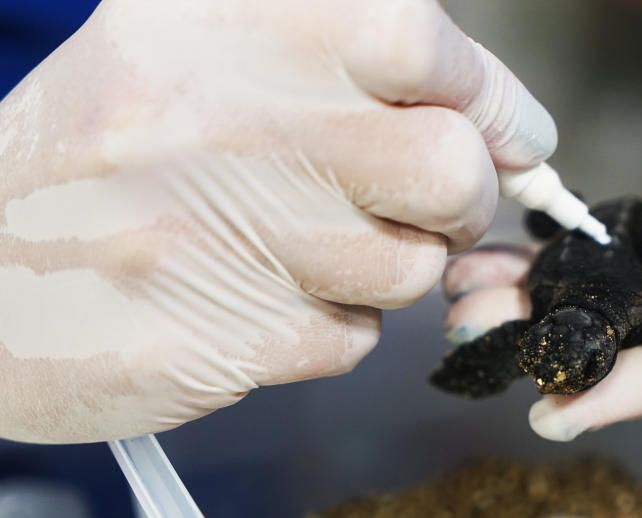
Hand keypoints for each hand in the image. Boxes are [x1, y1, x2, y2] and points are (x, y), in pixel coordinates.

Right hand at [0, 0, 555, 442]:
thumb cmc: (104, 157)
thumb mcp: (192, 51)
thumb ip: (344, 68)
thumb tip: (499, 119)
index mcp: (229, 25)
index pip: (423, 49)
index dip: (492, 102)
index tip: (514, 136)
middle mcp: (231, 119)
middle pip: (450, 173)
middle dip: (464, 201)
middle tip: (428, 206)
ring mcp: (227, 237)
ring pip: (409, 271)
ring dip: (387, 269)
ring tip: (304, 250)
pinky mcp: (225, 338)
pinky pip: (349, 340)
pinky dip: (329, 325)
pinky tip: (259, 300)